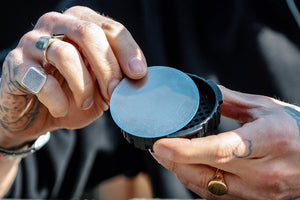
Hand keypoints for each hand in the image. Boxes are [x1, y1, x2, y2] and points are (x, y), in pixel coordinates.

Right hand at [0, 6, 146, 147]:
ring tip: (86, 103)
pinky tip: (61, 109)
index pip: (109, 28)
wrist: (36, 115)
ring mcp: (32, 42)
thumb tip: (138, 76)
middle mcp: (55, 24)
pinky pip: (40, 78)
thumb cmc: (72, 96)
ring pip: (65, 54)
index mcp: (80, 24)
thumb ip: (117, 79)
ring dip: (83, 85)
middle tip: (114, 93)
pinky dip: (57, 99)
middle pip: (88, 33)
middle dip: (107, 68)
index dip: (128, 50)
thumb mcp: (101, 88)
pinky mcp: (15, 64)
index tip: (138, 74)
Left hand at [152, 86, 299, 199]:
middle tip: (157, 145)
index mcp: (268, 142)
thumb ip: (232, 101)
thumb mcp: (266, 109)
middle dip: (174, 160)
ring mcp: (257, 194)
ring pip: (206, 187)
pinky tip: (188, 168)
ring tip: (167, 155)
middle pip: (205, 172)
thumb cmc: (296, 130)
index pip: (220, 150)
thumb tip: (206, 93)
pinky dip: (197, 181)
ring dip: (182, 171)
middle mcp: (262, 174)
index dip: (186, 150)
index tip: (161, 144)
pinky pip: (215, 195)